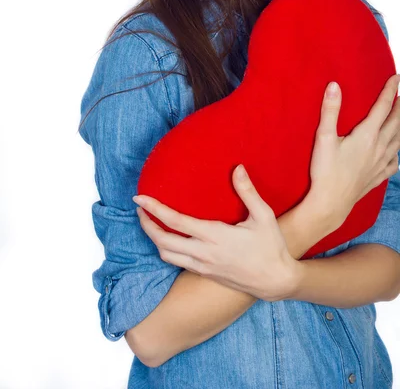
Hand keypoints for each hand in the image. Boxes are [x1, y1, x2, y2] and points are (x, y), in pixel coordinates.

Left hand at [133, 165, 299, 301]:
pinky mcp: (204, 274)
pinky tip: (169, 240)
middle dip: (146, 224)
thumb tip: (237, 168)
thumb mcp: (264, 216)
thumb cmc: (271, 247)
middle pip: (162, 241)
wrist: (276, 281)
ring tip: (150, 223)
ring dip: (154, 239)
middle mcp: (203, 253)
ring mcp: (202, 266)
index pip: (175, 221)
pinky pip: (177, 262)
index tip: (139, 198)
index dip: (154, 209)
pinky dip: (166, 250)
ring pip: (165, 255)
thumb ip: (248, 192)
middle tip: (140, 209)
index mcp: (215, 236)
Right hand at [307, 73, 399, 227]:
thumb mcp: (324, 138)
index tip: (396, 78)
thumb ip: (330, 110)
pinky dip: (397, 154)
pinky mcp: (377, 177)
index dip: (390, 91)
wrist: (331, 203)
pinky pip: (394, 163)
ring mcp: (380, 163)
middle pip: (396, 123)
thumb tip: (335, 86)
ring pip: (399, 141)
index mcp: (367, 135)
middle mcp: (379, 147)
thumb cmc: (325, 171)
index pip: (383, 107)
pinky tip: (396, 155)